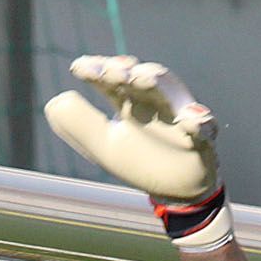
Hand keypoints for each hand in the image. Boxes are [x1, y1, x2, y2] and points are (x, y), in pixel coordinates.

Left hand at [44, 54, 223, 205]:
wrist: (179, 192)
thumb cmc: (139, 162)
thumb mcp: (102, 146)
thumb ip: (76, 123)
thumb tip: (55, 99)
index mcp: (128, 103)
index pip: (110, 78)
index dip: (96, 69)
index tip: (80, 69)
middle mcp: (154, 103)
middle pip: (141, 76)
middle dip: (127, 71)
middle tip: (112, 72)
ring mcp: (179, 117)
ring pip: (171, 91)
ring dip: (157, 82)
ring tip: (142, 78)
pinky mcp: (201, 137)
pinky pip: (204, 127)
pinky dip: (200, 123)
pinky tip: (191, 122)